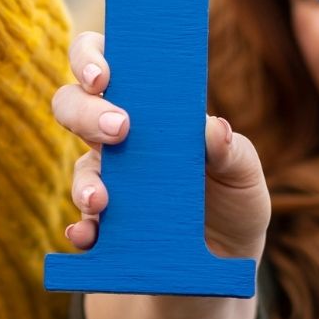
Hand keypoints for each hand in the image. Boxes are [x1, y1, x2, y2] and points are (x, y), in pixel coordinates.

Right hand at [53, 31, 269, 261]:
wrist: (230, 260)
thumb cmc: (235, 201)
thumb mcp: (245, 174)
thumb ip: (232, 151)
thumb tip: (212, 128)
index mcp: (150, 112)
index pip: (105, 67)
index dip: (91, 58)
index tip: (103, 75)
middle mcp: (119, 141)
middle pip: (73, 107)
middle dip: (85, 112)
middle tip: (119, 129)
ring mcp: (108, 183)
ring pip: (78, 169)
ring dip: (85, 182)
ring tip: (102, 200)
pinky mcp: (105, 227)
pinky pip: (81, 225)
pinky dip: (81, 230)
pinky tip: (88, 236)